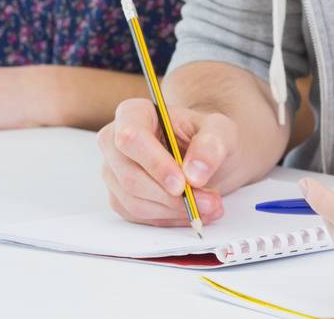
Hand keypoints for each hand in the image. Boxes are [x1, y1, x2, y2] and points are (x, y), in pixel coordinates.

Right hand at [98, 96, 250, 226]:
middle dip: (172, 197)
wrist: (204, 155)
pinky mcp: (119, 198)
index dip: (154, 163)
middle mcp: (115, 142)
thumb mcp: (220, 132)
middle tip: (209, 201)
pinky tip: (192, 211)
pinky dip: (169, 219)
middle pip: (130, 176)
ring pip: (135, 202)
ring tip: (209, 205)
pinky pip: (139, 217)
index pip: (131, 137)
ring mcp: (114, 172)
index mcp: (133, 113)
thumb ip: (211, 145)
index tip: (183, 183)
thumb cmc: (206, 136)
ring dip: (174, 210)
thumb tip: (195, 173)